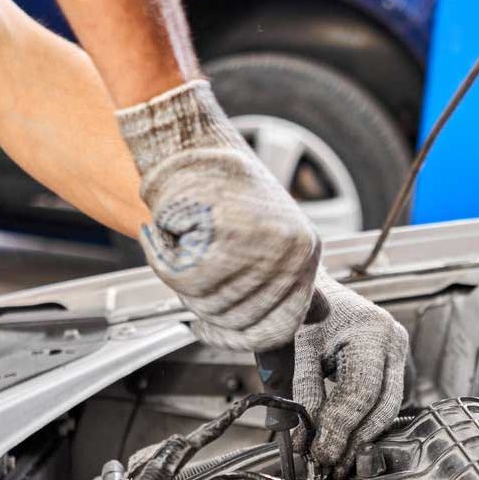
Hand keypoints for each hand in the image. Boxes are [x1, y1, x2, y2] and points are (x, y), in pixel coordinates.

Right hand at [117, 81, 320, 351]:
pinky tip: (164, 232)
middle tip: (184, 264)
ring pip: (207, 301)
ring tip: (178, 238)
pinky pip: (184, 279)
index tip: (209, 329)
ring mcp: (264, 244)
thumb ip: (282, 280)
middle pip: (235, 319)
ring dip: (178, 277)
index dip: (236, 338)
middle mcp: (293, 252)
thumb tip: (316, 316)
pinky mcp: (229, 234)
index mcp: (305, 253)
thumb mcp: (265, 235)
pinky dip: (162, 259)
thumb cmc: (218, 187)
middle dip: (199, 302)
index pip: (278, 329)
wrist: (187, 141)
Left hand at [292, 268, 407, 478]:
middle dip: (355, 440)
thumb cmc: (305, 308)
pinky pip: (383, 401)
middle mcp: (394, 341)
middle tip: (328, 465)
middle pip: (382, 405)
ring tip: (335, 461)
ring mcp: (399, 352)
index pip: (361, 391)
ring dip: (360, 438)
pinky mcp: (393, 364)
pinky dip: (363, 423)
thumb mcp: (296, 343)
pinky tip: (344, 442)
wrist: (316, 283)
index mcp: (373, 331)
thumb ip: (300, 387)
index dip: (340, 426)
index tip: (319, 451)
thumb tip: (298, 435)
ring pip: (387, 408)